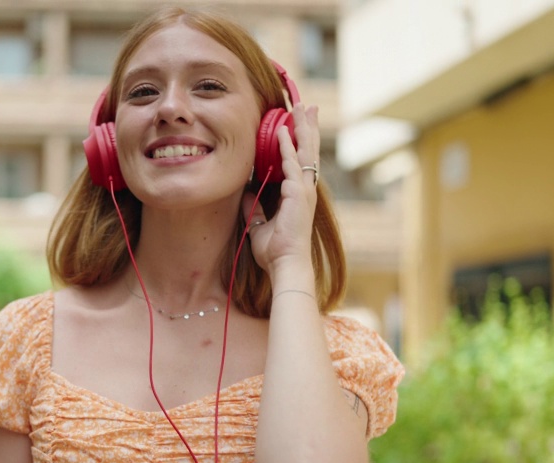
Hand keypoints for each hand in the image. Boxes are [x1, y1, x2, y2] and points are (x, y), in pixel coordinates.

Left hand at [243, 103, 320, 274]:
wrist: (285, 265)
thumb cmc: (275, 251)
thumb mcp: (258, 225)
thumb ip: (253, 207)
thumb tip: (245, 192)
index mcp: (298, 194)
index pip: (300, 160)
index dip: (299, 140)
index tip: (296, 122)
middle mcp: (305, 189)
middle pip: (308, 150)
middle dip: (307, 126)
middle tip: (308, 105)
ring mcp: (304, 190)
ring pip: (305, 150)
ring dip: (303, 127)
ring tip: (303, 106)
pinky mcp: (299, 193)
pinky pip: (291, 163)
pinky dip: (287, 145)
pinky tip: (284, 129)